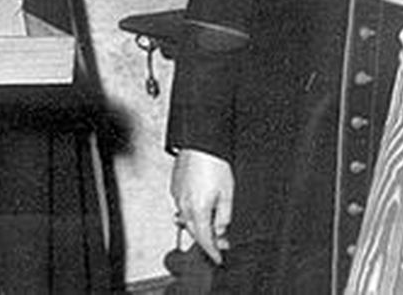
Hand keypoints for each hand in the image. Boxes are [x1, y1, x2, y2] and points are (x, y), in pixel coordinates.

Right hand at [172, 148, 233, 263]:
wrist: (200, 144)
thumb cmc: (214, 164)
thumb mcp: (228, 194)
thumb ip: (224, 217)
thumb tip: (220, 230)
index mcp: (198, 210)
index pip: (205, 240)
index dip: (212, 252)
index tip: (218, 259)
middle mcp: (184, 206)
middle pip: (194, 232)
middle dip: (207, 239)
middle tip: (221, 240)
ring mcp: (177, 196)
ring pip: (187, 219)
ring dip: (199, 224)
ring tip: (213, 220)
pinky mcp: (174, 187)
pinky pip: (183, 206)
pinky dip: (192, 211)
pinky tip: (202, 205)